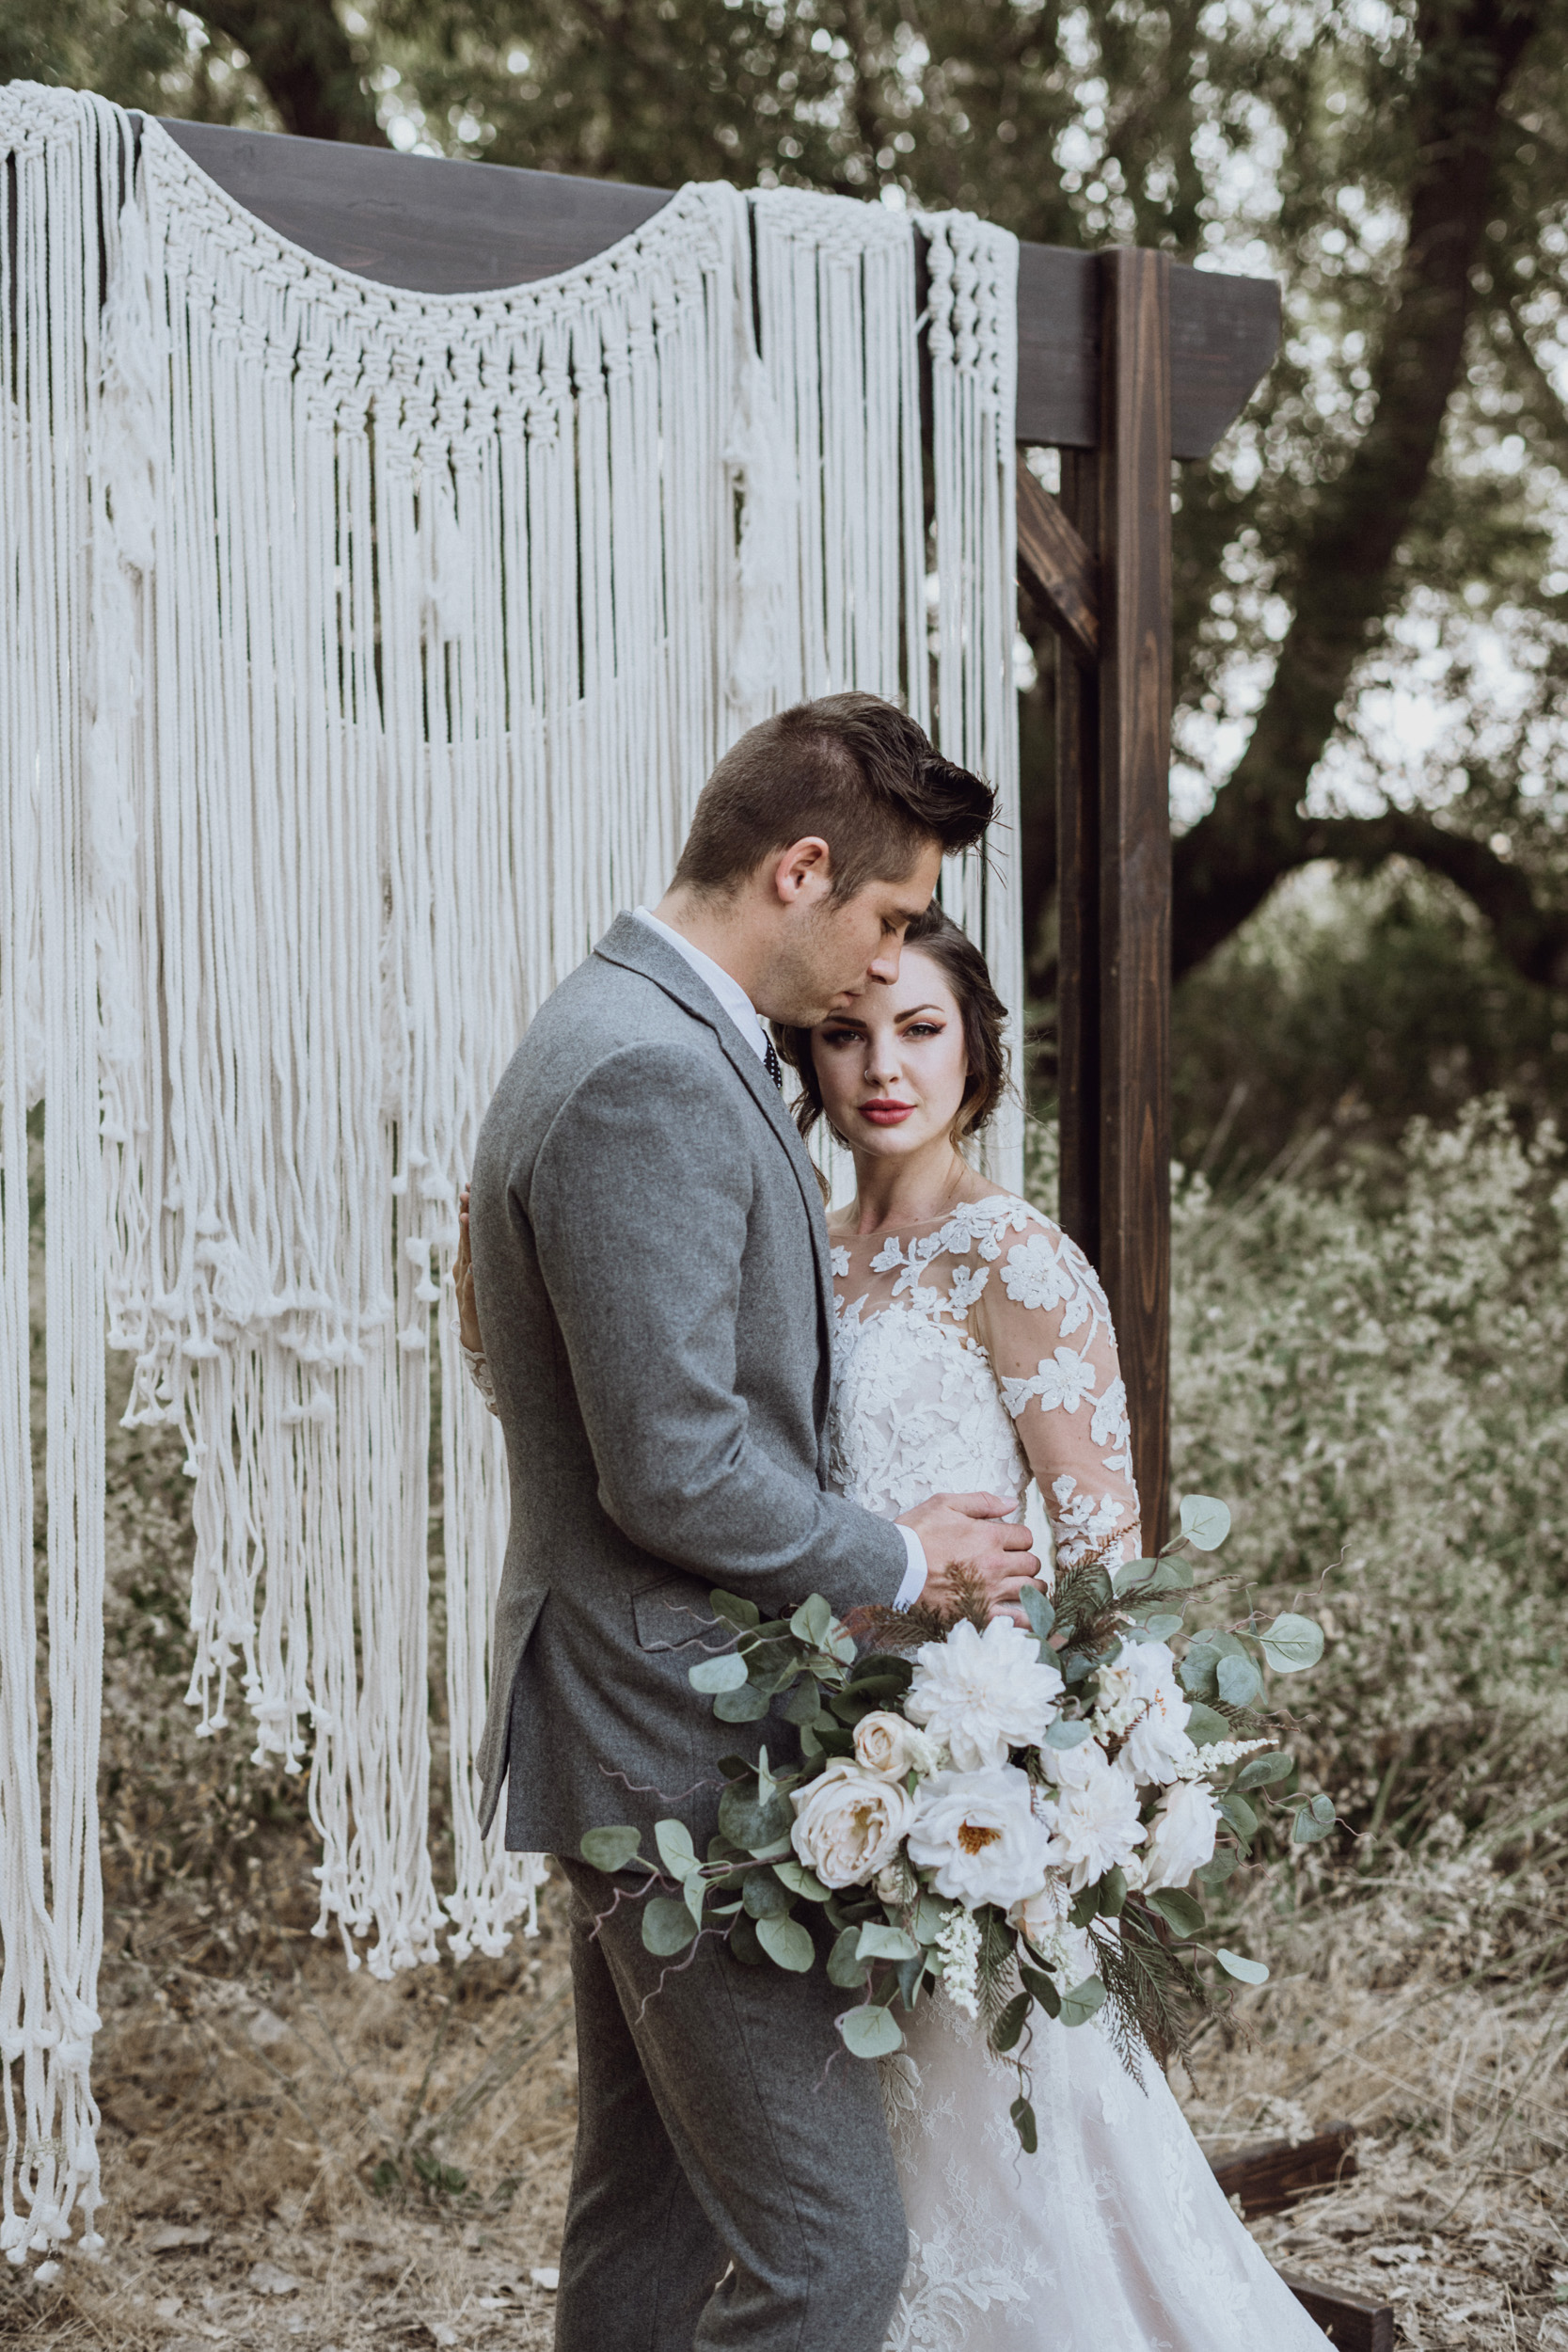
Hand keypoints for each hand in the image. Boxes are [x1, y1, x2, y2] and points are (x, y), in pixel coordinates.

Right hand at [453, 1185, 482, 1352]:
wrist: (479, 1342)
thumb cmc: (490, 1304)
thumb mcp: (493, 1276)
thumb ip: (497, 1254)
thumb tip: (515, 1229)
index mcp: (470, 1261)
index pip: (469, 1230)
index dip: (469, 1208)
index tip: (471, 1185)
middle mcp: (464, 1271)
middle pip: (465, 1238)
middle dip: (466, 1215)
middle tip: (466, 1192)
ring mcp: (465, 1288)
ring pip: (465, 1259)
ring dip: (466, 1239)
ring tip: (467, 1218)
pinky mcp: (469, 1309)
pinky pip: (471, 1291)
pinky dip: (471, 1280)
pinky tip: (473, 1268)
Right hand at [897, 1492, 1038, 1622]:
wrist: (893, 1568)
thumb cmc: (916, 1534)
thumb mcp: (945, 1504)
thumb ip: (982, 1502)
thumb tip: (1011, 1502)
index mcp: (990, 1536)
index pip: (1025, 1536)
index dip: (1019, 1538)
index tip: (1009, 1542)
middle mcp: (996, 1564)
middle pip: (1031, 1563)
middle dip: (1026, 1561)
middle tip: (1015, 1564)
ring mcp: (990, 1591)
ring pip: (1031, 1589)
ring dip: (1032, 1586)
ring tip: (1023, 1585)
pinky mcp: (981, 1614)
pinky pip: (1017, 1619)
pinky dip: (1028, 1617)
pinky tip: (1028, 1614)